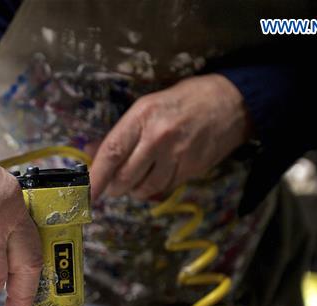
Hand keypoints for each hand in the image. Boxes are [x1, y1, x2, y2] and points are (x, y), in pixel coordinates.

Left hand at [89, 74, 252, 199]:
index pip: (112, 153)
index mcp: (143, 117)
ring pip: (145, 188)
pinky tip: (160, 174)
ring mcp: (178, 155)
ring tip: (138, 180)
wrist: (230, 102)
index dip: (96, 178)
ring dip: (136, 190)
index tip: (86, 194)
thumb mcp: (148, 107)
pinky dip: (157, 186)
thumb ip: (122, 132)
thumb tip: (94, 153)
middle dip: (115, 187)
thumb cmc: (183, 101)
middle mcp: (159, 138)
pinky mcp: (193, 169)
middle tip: (114, 186)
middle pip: (125, 178)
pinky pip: (166, 187)